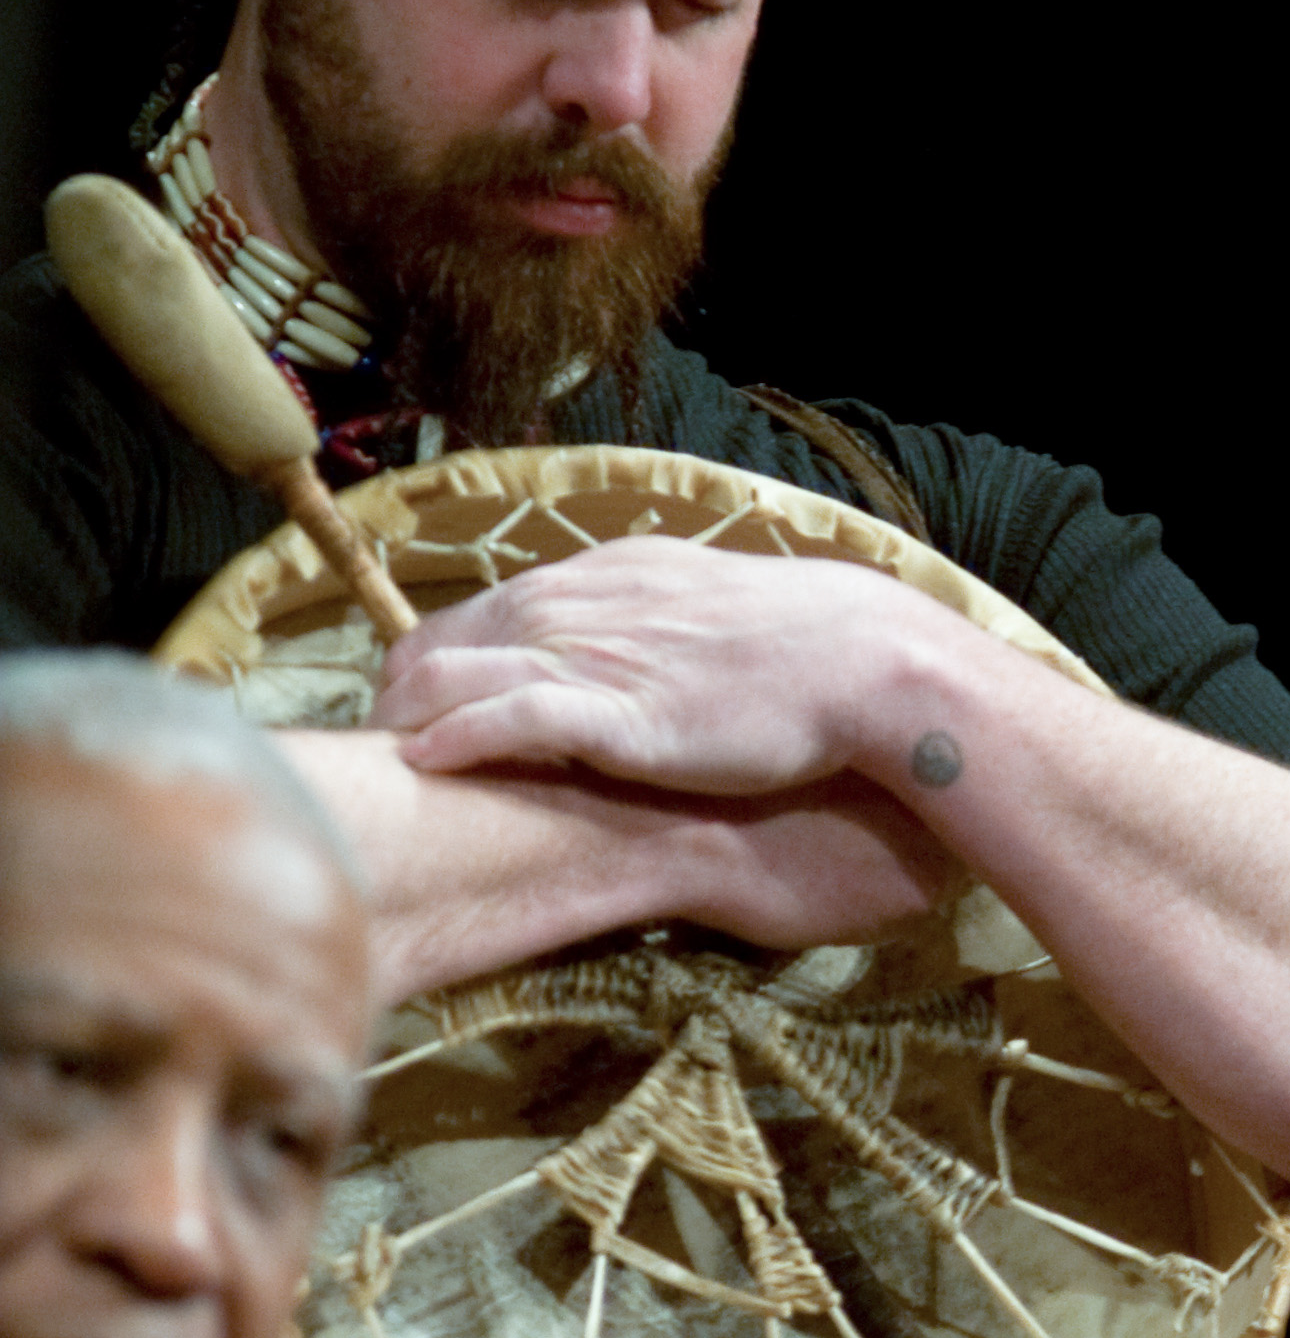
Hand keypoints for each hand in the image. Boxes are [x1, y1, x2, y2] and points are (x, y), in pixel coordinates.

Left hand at [370, 538, 913, 790]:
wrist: (863, 660)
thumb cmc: (803, 647)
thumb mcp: (710, 613)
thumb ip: (655, 624)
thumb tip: (639, 652)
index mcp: (608, 576)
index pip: (485, 607)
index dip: (437, 658)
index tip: (415, 703)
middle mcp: (585, 603)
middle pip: (447, 636)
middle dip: (400, 688)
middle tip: (380, 742)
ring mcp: (597, 654)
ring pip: (460, 670)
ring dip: (408, 714)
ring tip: (379, 758)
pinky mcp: (618, 713)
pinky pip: (509, 716)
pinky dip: (457, 736)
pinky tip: (425, 761)